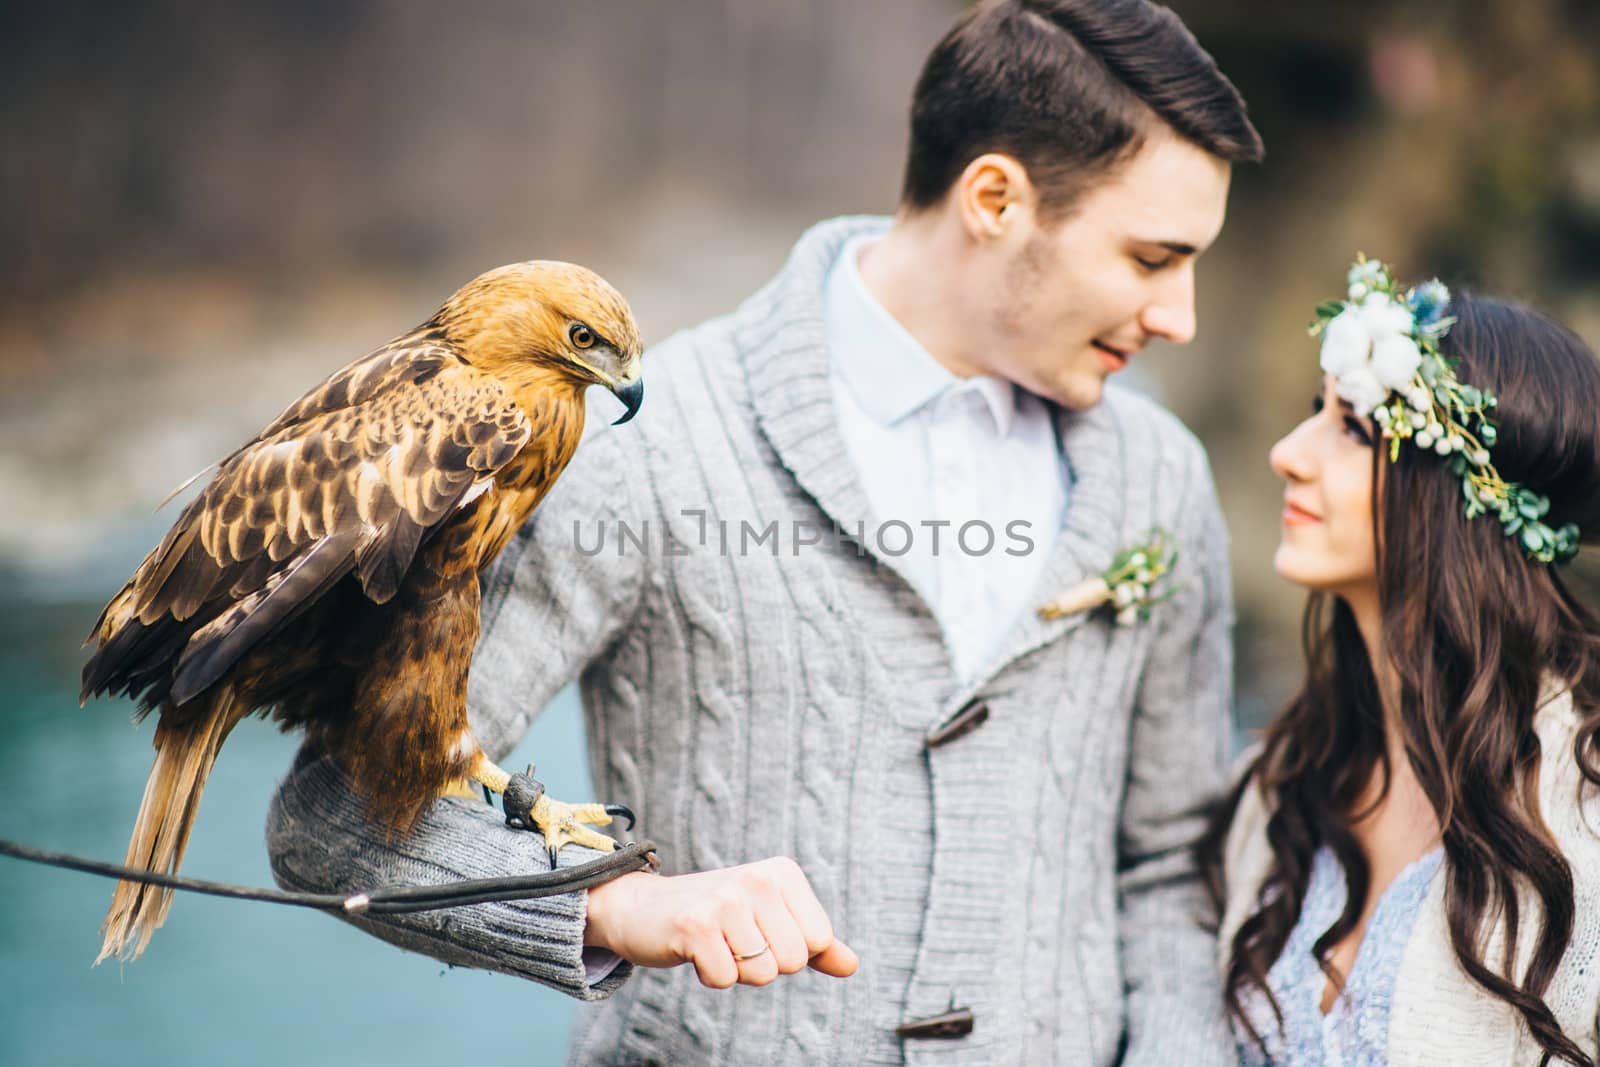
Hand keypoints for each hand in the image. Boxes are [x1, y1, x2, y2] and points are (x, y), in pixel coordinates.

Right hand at [583, 856, 857, 988]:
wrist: (643, 908)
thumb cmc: (716, 916)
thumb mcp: (770, 920)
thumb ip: (815, 944)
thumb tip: (852, 966)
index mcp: (782, 874)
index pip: (818, 940)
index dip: (789, 950)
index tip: (759, 930)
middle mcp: (757, 879)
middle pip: (792, 961)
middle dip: (763, 963)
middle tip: (734, 939)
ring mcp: (725, 900)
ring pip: (760, 973)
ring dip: (736, 969)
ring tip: (716, 942)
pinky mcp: (695, 926)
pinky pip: (725, 980)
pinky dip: (709, 975)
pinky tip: (696, 950)